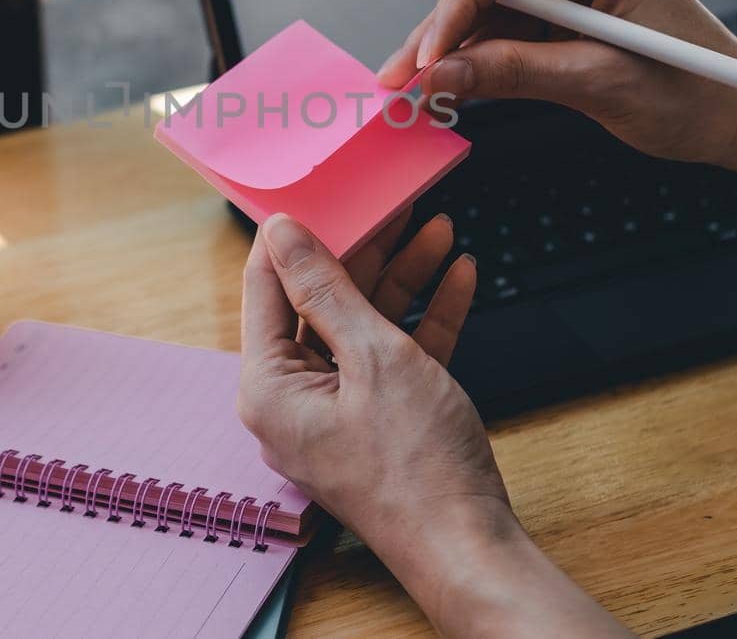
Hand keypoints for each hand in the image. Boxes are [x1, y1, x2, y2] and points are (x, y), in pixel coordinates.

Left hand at [238, 214, 631, 637]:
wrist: (470, 546)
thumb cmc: (418, 468)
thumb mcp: (373, 356)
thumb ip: (327, 289)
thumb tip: (283, 234)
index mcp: (269, 386)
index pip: (266, 288)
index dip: (292, 236)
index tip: (316, 191)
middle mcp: (293, 400)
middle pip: (319, 303)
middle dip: (365, 250)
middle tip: (394, 205)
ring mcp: (337, 413)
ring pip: (362, 325)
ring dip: (403, 277)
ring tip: (438, 230)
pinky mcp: (378, 422)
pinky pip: (392, 357)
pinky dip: (424, 319)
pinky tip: (457, 278)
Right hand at [378, 0, 736, 168]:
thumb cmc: (697, 96)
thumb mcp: (601, 85)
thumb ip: (516, 74)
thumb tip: (436, 77)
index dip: (454, 1)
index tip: (425, 53)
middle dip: (440, 32)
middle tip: (394, 78)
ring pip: (488, 12)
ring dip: (448, 53)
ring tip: (405, 93)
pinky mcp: (565, 20)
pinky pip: (506, 35)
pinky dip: (474, 65)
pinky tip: (441, 91)